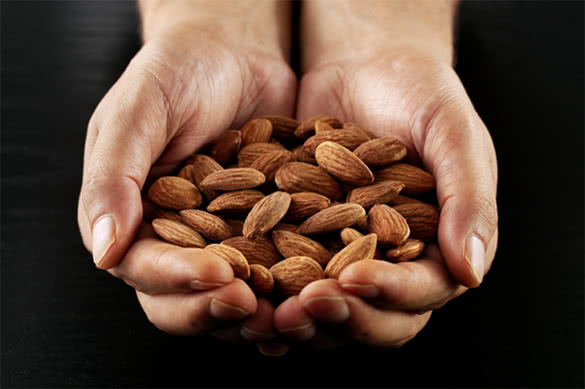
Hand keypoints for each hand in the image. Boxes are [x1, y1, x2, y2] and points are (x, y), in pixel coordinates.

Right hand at [77, 1, 295, 349]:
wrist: (233, 50)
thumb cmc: (177, 71)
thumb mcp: (139, 111)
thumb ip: (115, 176)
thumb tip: (103, 251)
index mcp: (130, 219)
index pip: (145, 268)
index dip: (179, 280)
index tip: (221, 275)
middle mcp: (172, 238)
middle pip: (185, 298)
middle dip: (219, 309)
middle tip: (258, 307)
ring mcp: (219, 239)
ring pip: (231, 295)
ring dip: (258, 313)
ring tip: (291, 313)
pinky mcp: (261, 231)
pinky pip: (272, 269)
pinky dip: (290, 288)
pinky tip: (316, 293)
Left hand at [275, 0, 497, 347]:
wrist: (365, 64)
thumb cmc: (418, 91)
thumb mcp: (450, 131)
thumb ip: (468, 197)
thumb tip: (471, 273)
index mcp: (440, 246)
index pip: (423, 289)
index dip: (391, 293)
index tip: (354, 280)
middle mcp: (395, 261)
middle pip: (375, 315)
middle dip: (341, 316)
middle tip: (303, 308)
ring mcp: (347, 255)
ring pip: (330, 308)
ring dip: (302, 320)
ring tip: (270, 313)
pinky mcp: (306, 241)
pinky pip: (289, 277)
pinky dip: (271, 293)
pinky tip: (247, 293)